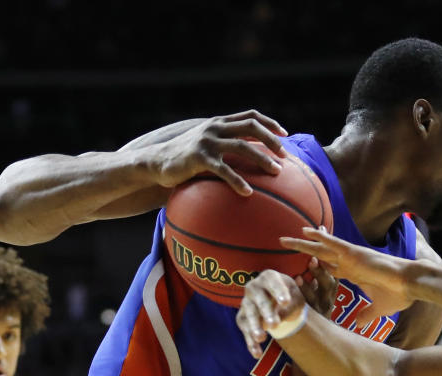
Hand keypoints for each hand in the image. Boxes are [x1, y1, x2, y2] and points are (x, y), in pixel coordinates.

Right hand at [149, 109, 288, 195]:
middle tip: (285, 156)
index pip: (250, 115)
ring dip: (262, 159)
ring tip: (277, 172)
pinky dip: (238, 180)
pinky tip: (248, 193)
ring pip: (242, 146)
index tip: (285, 134)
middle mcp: (215, 127)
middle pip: (251, 127)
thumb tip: (250, 158)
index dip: (269, 123)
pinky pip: (224, 169)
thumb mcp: (206, 146)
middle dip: (272, 140)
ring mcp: (207, 140)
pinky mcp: (199, 157)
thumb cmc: (185, 159)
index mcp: (219, 122)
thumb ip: (225, 145)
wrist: (156, 162)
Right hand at [237, 270, 304, 357]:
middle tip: (274, 324)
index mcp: (269, 277)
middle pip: (258, 299)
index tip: (286, 302)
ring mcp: (246, 302)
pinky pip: (244, 329)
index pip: (272, 282)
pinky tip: (257, 353)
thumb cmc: (290, 298)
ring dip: (254, 326)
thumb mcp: (296, 300)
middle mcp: (254, 287)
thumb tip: (278, 315)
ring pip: (248, 314)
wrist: (281, 304)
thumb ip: (289, 306)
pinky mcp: (242, 317)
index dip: (278, 291)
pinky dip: (250, 342)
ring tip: (261, 338)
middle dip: (266, 312)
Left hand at [281, 228, 412, 328]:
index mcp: (354, 273)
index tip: (301, 267)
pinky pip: (333, 243)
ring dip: (303, 243)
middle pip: (320, 256)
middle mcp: (349, 263)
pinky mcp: (355, 253)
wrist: (410, 285)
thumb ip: (366, 315)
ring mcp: (351, 257)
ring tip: (284, 239)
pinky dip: (320, 236)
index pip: (330, 268)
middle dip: (303, 252)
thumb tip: (358, 324)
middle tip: (284, 247)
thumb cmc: (398, 295)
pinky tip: (306, 230)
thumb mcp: (378, 309)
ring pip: (321, 248)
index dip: (315, 267)